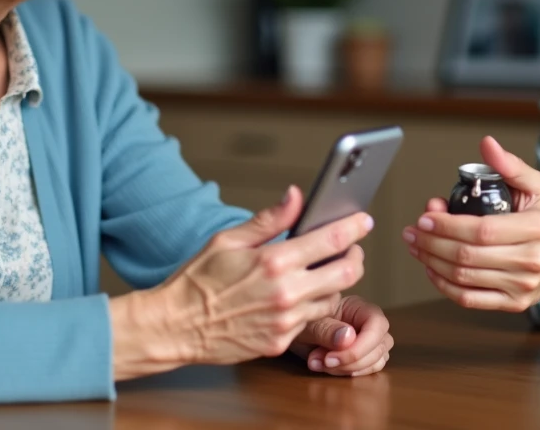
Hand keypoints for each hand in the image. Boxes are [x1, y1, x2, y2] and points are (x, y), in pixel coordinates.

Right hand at [112, 186, 373, 377]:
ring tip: (319, 273)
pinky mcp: (281, 342)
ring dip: (333, 284)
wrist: (175, 326)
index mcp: (274, 260)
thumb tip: (295, 196)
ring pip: (333, 299)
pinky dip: (310, 307)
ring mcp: (286, 320)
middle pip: (348, 272)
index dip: (354, 227)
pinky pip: (310, 321)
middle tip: (350, 248)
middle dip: (355, 256)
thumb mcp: (228, 240)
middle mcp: (286, 292)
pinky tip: (295, 297)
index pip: (331, 240)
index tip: (364, 219)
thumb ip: (268, 219)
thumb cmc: (197, 280)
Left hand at [289, 294, 392, 376]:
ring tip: (318, 363)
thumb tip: (349, 338)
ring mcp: (368, 341)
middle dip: (351, 360)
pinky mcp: (363, 357)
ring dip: (349, 369)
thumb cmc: (300, 320)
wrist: (290, 330)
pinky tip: (325, 368)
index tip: (332, 358)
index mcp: (358, 307)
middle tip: (320, 362)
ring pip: (377, 360)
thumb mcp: (308, 324)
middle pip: (380, 345)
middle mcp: (368, 323)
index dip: (361, 346)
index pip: (377, 325)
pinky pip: (368, 370)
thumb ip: (326, 330)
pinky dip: (348, 374)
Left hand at [401, 136, 539, 311]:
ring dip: (431, 261)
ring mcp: (522, 286)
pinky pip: (469, 299)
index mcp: (537, 228)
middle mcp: (531, 260)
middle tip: (412, 231)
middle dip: (431, 242)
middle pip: (468, 255)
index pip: (482, 230)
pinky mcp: (512, 303)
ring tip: (416, 245)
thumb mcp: (535, 186)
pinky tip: (431, 268)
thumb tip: (487, 145)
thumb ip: (509, 166)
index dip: (448, 225)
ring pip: (464, 277)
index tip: (425, 217)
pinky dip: (443, 285)